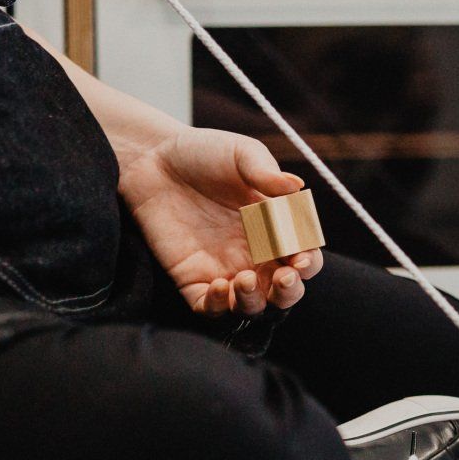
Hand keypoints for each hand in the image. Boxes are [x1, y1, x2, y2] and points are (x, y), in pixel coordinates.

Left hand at [119, 126, 323, 316]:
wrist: (151, 158)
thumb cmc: (203, 152)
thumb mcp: (241, 153)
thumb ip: (267, 172)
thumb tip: (296, 186)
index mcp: (277, 227)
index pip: (303, 255)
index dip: (307, 262)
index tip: (299, 258)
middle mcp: (255, 252)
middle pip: (284, 289)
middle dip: (289, 291)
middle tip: (283, 277)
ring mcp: (224, 267)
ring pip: (251, 305)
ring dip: (255, 301)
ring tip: (242, 279)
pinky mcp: (191, 277)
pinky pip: (209, 307)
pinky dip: (219, 307)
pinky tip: (219, 286)